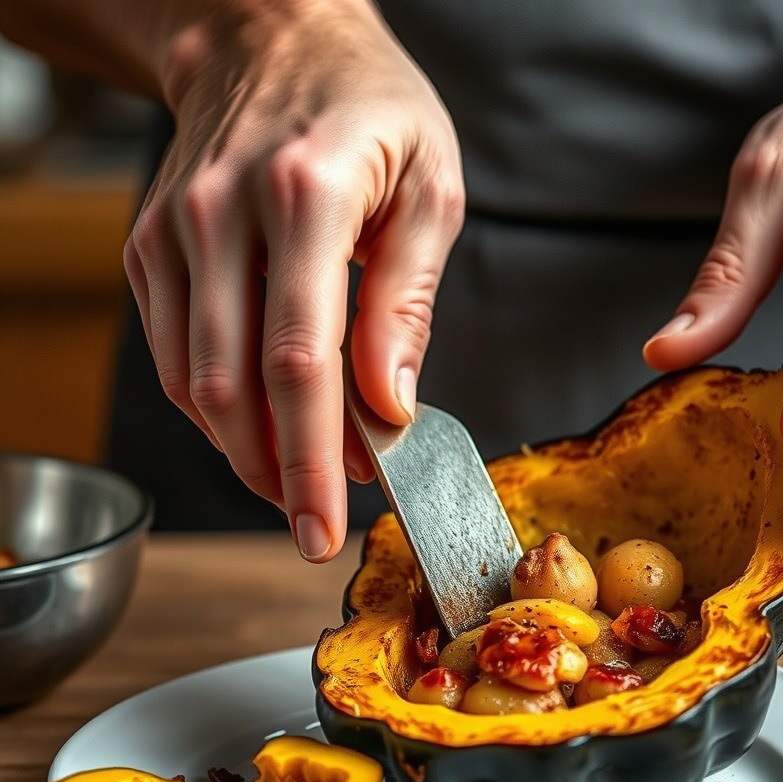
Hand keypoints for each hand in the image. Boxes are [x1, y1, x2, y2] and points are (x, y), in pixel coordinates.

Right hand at [123, 0, 463, 559]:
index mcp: (303, 197)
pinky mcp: (150, 249)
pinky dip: (220, 410)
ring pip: (196, 385)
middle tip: (315, 527)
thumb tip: (389, 406)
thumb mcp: (428, 188)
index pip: (299, 361)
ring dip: (248, 453)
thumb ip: (407, 303)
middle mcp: (220, 216)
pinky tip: (263, 428)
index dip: (313, 458)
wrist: (268, 37)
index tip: (327, 525)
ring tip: (302, 480)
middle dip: (277, 477)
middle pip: (235, 388)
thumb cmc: (368, 109)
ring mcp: (172, 233)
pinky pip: (178, 357)